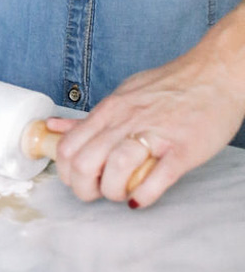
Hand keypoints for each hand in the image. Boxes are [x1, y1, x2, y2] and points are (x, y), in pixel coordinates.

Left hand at [45, 9, 244, 206]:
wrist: (216, 74)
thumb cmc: (171, 86)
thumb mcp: (123, 94)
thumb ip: (90, 117)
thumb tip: (56, 128)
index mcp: (110, 109)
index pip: (67, 147)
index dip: (67, 173)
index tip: (79, 180)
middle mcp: (126, 121)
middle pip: (84, 163)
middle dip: (85, 189)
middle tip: (98, 192)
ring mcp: (154, 134)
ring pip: (114, 171)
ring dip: (113, 192)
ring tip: (122, 193)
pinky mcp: (182, 149)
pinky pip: (155, 179)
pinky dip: (143, 195)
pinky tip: (141, 197)